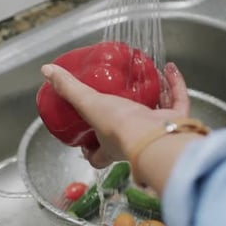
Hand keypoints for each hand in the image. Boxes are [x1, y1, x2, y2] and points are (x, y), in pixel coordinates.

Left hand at [40, 62, 189, 168]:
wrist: (155, 136)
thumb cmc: (120, 127)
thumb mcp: (88, 104)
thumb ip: (69, 89)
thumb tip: (47, 72)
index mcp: (110, 145)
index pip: (96, 156)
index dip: (89, 150)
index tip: (84, 139)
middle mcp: (134, 142)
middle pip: (128, 134)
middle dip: (125, 117)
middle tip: (119, 99)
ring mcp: (157, 132)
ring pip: (157, 115)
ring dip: (154, 95)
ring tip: (146, 79)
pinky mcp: (177, 121)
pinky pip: (178, 101)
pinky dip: (175, 84)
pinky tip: (168, 68)